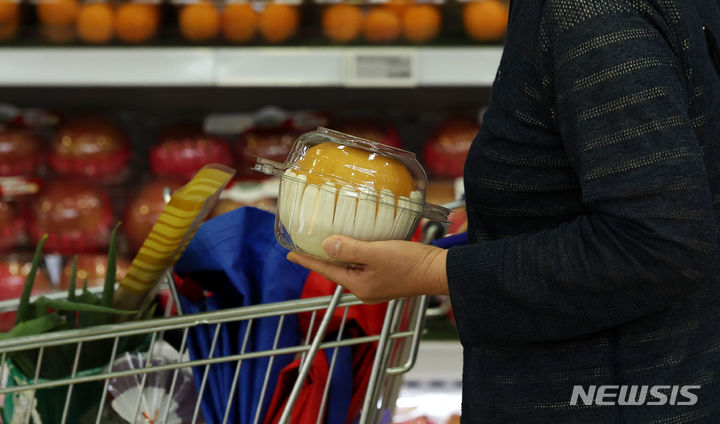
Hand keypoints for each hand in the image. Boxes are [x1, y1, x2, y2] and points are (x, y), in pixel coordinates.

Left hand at [286, 235, 448, 303]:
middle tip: (307, 243)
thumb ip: (350, 249)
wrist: (438, 271)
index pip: (326, 270)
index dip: (307, 260)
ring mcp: (376, 285)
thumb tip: (326, 245)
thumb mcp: (376, 253)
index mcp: (359, 285)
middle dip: (322, 258)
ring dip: (340, 254)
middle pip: (337, 270)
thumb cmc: (409, 263)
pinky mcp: (387, 278)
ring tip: (328, 241)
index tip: (289, 254)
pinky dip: (356, 254)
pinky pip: (363, 265)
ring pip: (351, 267)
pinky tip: (356, 243)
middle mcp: (365, 289)